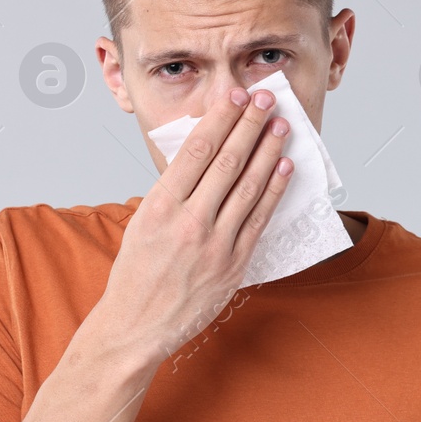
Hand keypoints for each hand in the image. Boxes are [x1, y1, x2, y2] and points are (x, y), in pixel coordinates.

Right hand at [95, 85, 292, 369]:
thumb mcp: (142, 222)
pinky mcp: (233, 264)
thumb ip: (172, 190)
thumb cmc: (137, 273)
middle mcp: (188, 221)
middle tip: (267, 98)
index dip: (222, 119)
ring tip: (282, 126)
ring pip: (248, 187)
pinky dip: (273, 192)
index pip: (197, 150)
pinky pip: (258, 220)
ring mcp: (214, 244)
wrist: (137, 326)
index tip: (237, 95)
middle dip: (250, 125)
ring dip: (268, 152)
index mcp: (160, 206)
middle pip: (227, 161)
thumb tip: (203, 154)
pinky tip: (284, 169)